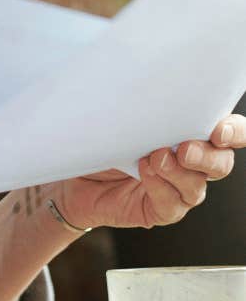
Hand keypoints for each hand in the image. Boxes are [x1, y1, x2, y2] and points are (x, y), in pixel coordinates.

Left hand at [56, 113, 245, 231]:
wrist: (71, 174)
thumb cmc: (101, 138)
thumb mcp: (123, 116)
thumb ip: (145, 108)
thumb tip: (151, 91)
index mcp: (191, 132)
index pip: (231, 132)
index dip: (234, 132)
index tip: (219, 130)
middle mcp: (192, 162)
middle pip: (221, 162)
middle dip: (207, 155)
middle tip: (184, 149)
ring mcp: (178, 189)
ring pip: (197, 185)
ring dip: (178, 172)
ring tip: (154, 159)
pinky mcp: (161, 210)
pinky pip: (172, 204)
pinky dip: (160, 188)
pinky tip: (144, 174)